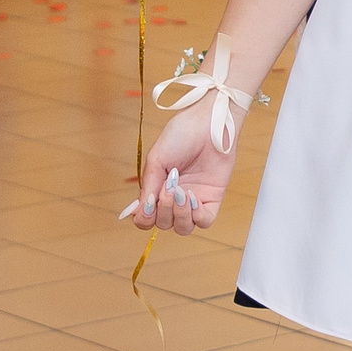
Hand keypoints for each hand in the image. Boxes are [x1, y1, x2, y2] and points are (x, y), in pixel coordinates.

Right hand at [128, 101, 233, 234]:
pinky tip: (194, 197)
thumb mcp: (157, 159)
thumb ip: (148, 187)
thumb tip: (139, 212)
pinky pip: (204, 221)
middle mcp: (174, 198)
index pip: (145, 219)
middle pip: (163, 224)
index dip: (144, 217)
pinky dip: (196, 215)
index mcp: (157, 189)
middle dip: (163, 210)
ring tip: (182, 192)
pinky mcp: (213, 198)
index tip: (148, 202)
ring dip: (179, 214)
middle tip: (169, 188)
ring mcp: (194, 199)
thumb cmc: (182, 134)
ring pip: (183, 228)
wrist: (208, 122)